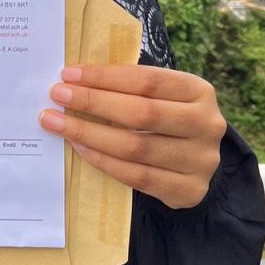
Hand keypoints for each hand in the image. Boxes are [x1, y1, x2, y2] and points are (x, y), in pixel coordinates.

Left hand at [39, 65, 225, 209]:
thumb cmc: (168, 118)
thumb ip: (130, 86)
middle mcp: (206, 124)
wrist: (197, 162)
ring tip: (58, 123)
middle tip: (58, 95)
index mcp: (199, 91)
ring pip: (136, 148)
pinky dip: (103, 161)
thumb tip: (75, 78)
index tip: (69, 74)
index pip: (148, 80)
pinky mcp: (189, 191)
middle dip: (94, 102)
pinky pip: (136, 177)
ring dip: (90, 134)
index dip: (106, 77)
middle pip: (142, 113)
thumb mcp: (162, 96)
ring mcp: (200, 161)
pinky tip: (79, 148)